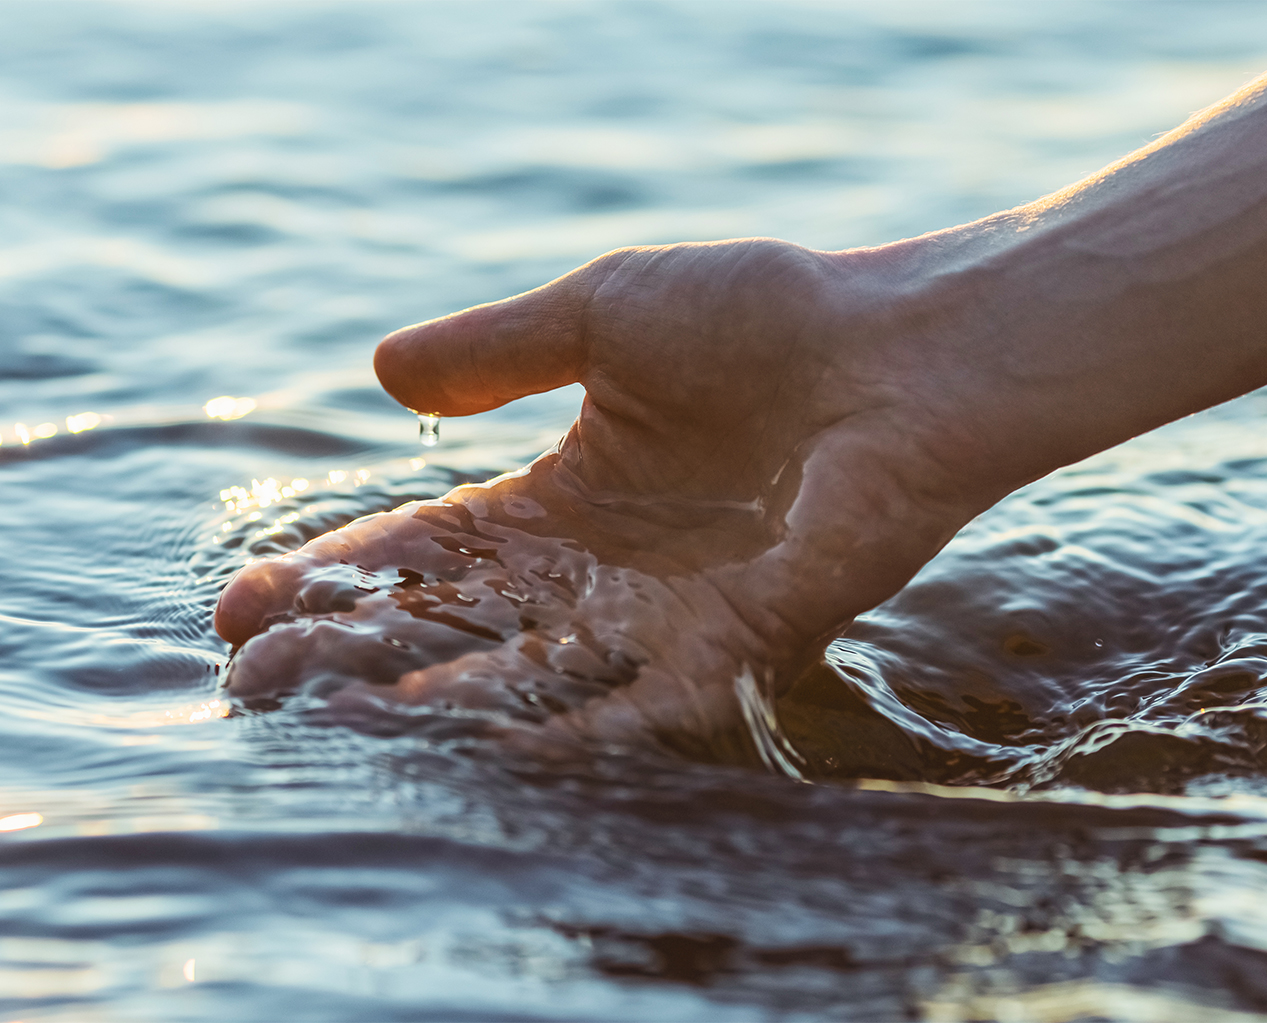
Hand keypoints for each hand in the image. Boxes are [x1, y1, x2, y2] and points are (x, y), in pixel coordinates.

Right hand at [213, 238, 996, 758]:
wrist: (898, 352)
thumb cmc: (762, 318)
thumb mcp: (602, 314)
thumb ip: (498, 349)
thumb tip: (380, 375)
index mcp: (567, 492)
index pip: (432, 548)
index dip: (343, 573)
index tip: (253, 599)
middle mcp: (604, 567)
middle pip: (460, 627)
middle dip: (358, 655)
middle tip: (259, 680)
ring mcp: (667, 614)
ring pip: (534, 678)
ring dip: (444, 702)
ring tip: (351, 718)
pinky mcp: (739, 645)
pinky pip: (647, 706)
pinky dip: (579, 733)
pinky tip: (503, 749)